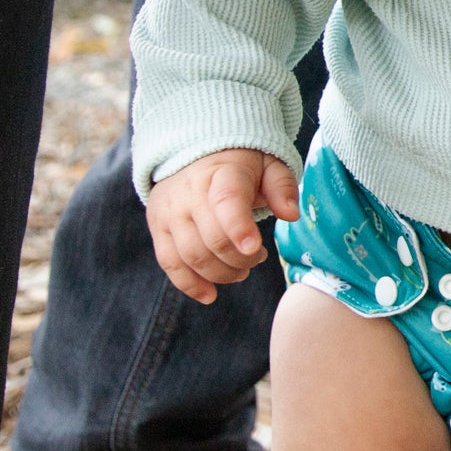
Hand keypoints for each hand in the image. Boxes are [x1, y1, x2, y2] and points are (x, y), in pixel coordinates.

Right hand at [146, 149, 301, 304]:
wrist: (194, 155)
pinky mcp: (158, 228)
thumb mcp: (269, 165)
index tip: (255, 249)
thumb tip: (291, 215)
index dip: (239, 228)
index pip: (226, 203)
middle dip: (240, 259)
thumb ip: (282, 188)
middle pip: (211, 238)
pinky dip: (189, 284)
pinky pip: (169, 262)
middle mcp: (189, 194)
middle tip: (257, 259)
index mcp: (221, 174)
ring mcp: (170, 213)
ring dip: (221, 274)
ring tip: (241, 271)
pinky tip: (210, 295)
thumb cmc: (241, 166)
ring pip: (191, 255)